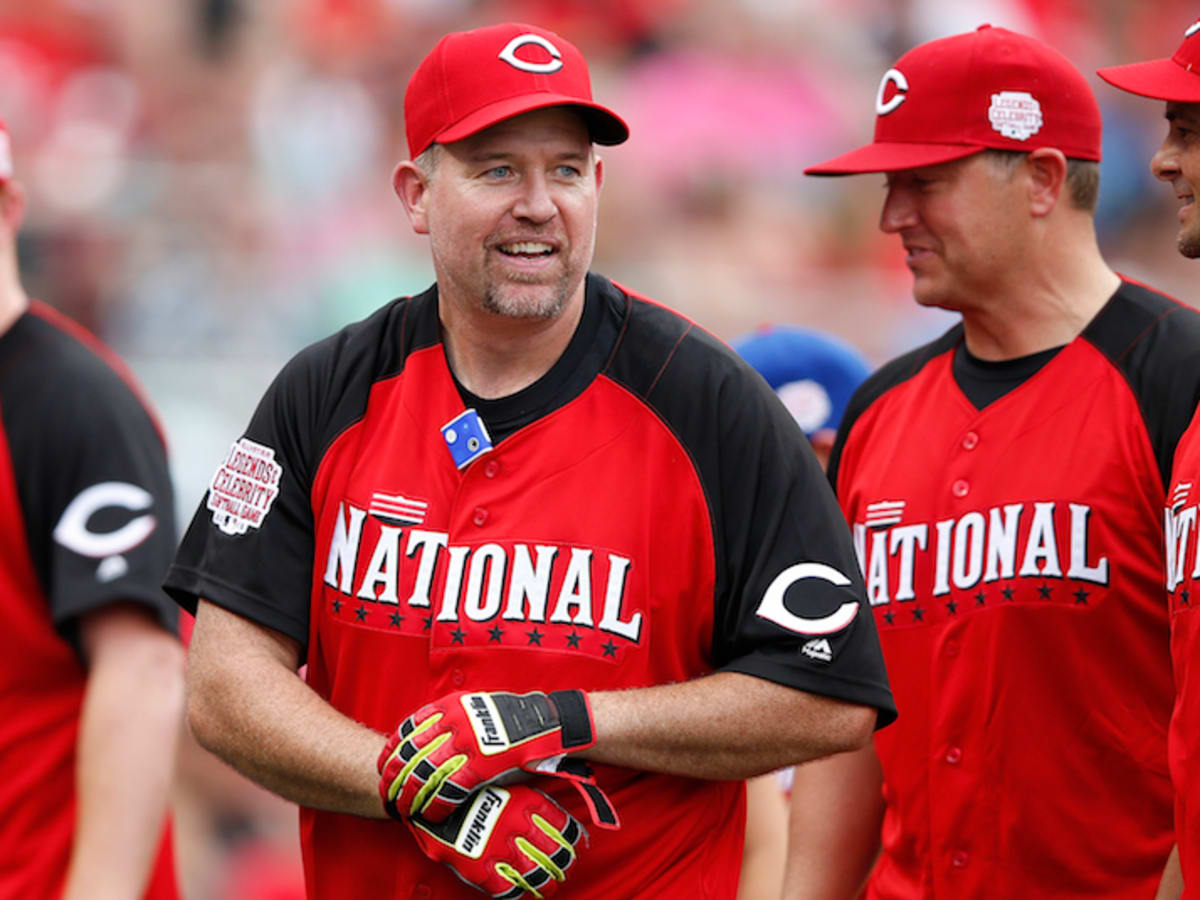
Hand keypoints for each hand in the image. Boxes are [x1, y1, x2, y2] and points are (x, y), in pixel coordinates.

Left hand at [379, 690, 594, 821]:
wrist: (546, 723)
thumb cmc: (512, 720)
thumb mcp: (476, 709)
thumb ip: (451, 721)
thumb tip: (428, 741)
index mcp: (449, 706)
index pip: (406, 730)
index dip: (391, 752)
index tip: (384, 767)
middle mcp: (453, 722)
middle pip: (409, 755)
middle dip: (393, 779)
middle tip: (386, 796)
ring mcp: (466, 744)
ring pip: (424, 775)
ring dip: (410, 797)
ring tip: (403, 811)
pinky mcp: (481, 766)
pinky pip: (449, 791)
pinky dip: (436, 806)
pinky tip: (432, 815)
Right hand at [409, 784, 584, 897]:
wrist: (429, 795)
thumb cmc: (468, 785)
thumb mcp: (503, 779)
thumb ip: (526, 790)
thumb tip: (552, 786)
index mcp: (524, 801)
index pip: (563, 827)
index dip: (574, 840)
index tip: (577, 844)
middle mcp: (515, 825)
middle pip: (555, 854)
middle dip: (564, 865)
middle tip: (565, 868)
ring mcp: (496, 847)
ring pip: (535, 875)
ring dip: (547, 883)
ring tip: (550, 884)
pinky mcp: (477, 867)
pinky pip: (505, 889)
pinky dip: (516, 893)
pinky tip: (521, 891)